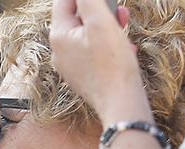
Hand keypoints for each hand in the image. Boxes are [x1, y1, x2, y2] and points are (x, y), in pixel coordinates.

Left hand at [48, 0, 148, 123]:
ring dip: (108, 27)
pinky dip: (109, 45)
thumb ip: (88, 1)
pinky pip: (94, 53)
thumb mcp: (100, 22)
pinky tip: (125, 47)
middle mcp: (60, 52)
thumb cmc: (111, 63)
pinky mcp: (84, 77)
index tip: (102, 0)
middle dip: (100, 11)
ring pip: (88, 36)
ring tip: (124, 26)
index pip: (63, 2)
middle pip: (77, 19)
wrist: (120, 102)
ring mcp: (71, 66)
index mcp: (59, 37)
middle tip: (120, 10)